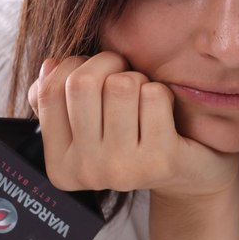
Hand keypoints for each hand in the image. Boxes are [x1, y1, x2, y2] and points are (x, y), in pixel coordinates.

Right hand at [28, 53, 238, 197]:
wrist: (189, 175)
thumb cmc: (133, 136)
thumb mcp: (89, 122)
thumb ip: (59, 97)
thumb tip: (50, 66)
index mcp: (60, 165)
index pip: (49, 92)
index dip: (73, 65)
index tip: (94, 71)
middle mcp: (86, 172)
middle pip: (82, 84)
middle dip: (107, 63)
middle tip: (124, 72)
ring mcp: (122, 169)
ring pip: (120, 85)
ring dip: (138, 79)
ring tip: (144, 98)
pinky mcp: (159, 161)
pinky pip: (154, 96)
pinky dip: (163, 92)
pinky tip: (166, 112)